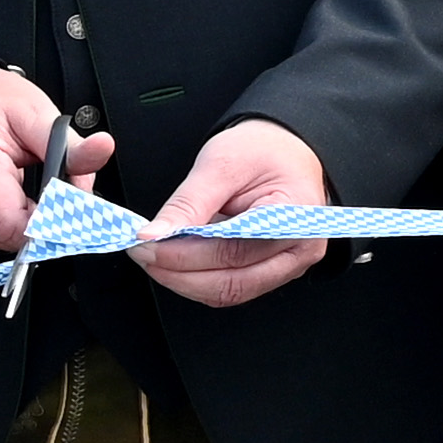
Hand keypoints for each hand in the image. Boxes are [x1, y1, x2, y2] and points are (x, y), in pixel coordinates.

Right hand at [0, 62, 111, 250]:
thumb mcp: (36, 112)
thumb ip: (70, 144)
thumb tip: (102, 151)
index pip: (12, 224)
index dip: (49, 225)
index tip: (71, 210)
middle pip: (9, 234)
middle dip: (44, 219)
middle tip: (56, 190)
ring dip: (26, 218)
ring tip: (29, 183)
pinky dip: (8, 215)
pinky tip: (12, 190)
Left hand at [139, 119, 329, 309]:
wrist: (284, 151)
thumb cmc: (263, 151)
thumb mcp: (222, 164)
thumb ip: (189, 203)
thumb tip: (153, 235)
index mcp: (298, 219)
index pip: (235, 250)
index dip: (184, 254)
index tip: (145, 245)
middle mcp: (299, 251)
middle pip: (233, 282)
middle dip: (180, 274)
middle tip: (144, 254)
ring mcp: (288, 266)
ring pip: (230, 292)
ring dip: (185, 281)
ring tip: (155, 258)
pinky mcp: (271, 271)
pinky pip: (232, 287)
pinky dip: (198, 280)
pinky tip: (175, 263)